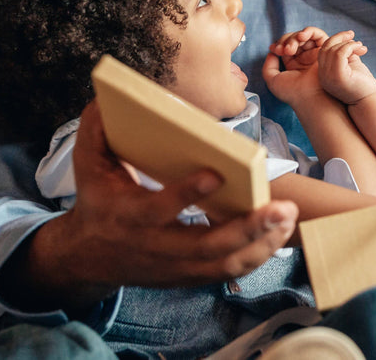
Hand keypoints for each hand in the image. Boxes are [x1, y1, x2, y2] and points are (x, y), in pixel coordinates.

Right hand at [7, 100, 298, 315]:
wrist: (89, 258)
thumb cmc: (97, 202)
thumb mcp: (88, 165)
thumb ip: (95, 131)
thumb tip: (104, 99)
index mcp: (130, 216)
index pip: (160, 209)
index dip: (187, 194)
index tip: (216, 174)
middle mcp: (156, 246)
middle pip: (207, 245)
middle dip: (249, 228)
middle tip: (283, 207)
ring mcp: (174, 266)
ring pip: (224, 263)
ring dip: (262, 243)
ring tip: (288, 218)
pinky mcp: (188, 276)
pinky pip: (228, 271)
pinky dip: (257, 255)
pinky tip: (279, 234)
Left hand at [263, 26, 330, 104]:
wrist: (310, 97)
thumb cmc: (292, 92)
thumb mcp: (272, 79)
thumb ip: (268, 65)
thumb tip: (271, 52)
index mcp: (294, 64)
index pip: (285, 46)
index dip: (279, 44)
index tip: (274, 49)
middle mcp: (305, 58)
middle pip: (294, 39)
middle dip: (285, 41)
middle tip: (283, 50)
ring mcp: (314, 54)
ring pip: (304, 36)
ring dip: (295, 37)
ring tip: (291, 47)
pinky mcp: (324, 51)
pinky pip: (318, 34)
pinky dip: (309, 31)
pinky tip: (301, 37)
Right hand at [317, 30, 375, 104]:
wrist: (369, 101)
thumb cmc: (361, 83)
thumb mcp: (350, 64)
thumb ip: (344, 53)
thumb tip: (345, 37)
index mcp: (323, 73)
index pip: (322, 50)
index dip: (334, 40)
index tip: (349, 37)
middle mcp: (322, 75)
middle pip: (325, 48)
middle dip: (339, 38)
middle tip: (353, 35)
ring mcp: (329, 77)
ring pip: (333, 50)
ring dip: (348, 43)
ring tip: (359, 46)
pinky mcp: (338, 76)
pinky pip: (340, 53)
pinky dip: (351, 46)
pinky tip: (361, 49)